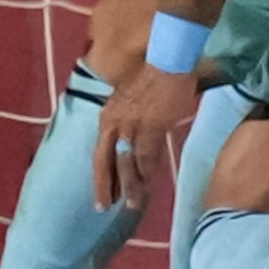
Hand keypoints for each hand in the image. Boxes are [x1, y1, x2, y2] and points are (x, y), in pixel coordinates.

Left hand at [92, 62, 197, 208]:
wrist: (168, 61)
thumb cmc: (153, 76)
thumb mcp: (128, 99)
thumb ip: (127, 119)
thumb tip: (134, 139)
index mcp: (107, 116)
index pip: (100, 153)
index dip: (100, 176)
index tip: (102, 194)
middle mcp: (114, 123)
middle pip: (105, 162)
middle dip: (105, 187)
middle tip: (104, 208)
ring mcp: (131, 126)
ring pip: (127, 164)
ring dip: (131, 186)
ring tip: (133, 205)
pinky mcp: (150, 128)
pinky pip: (146, 157)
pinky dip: (147, 173)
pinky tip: (148, 186)